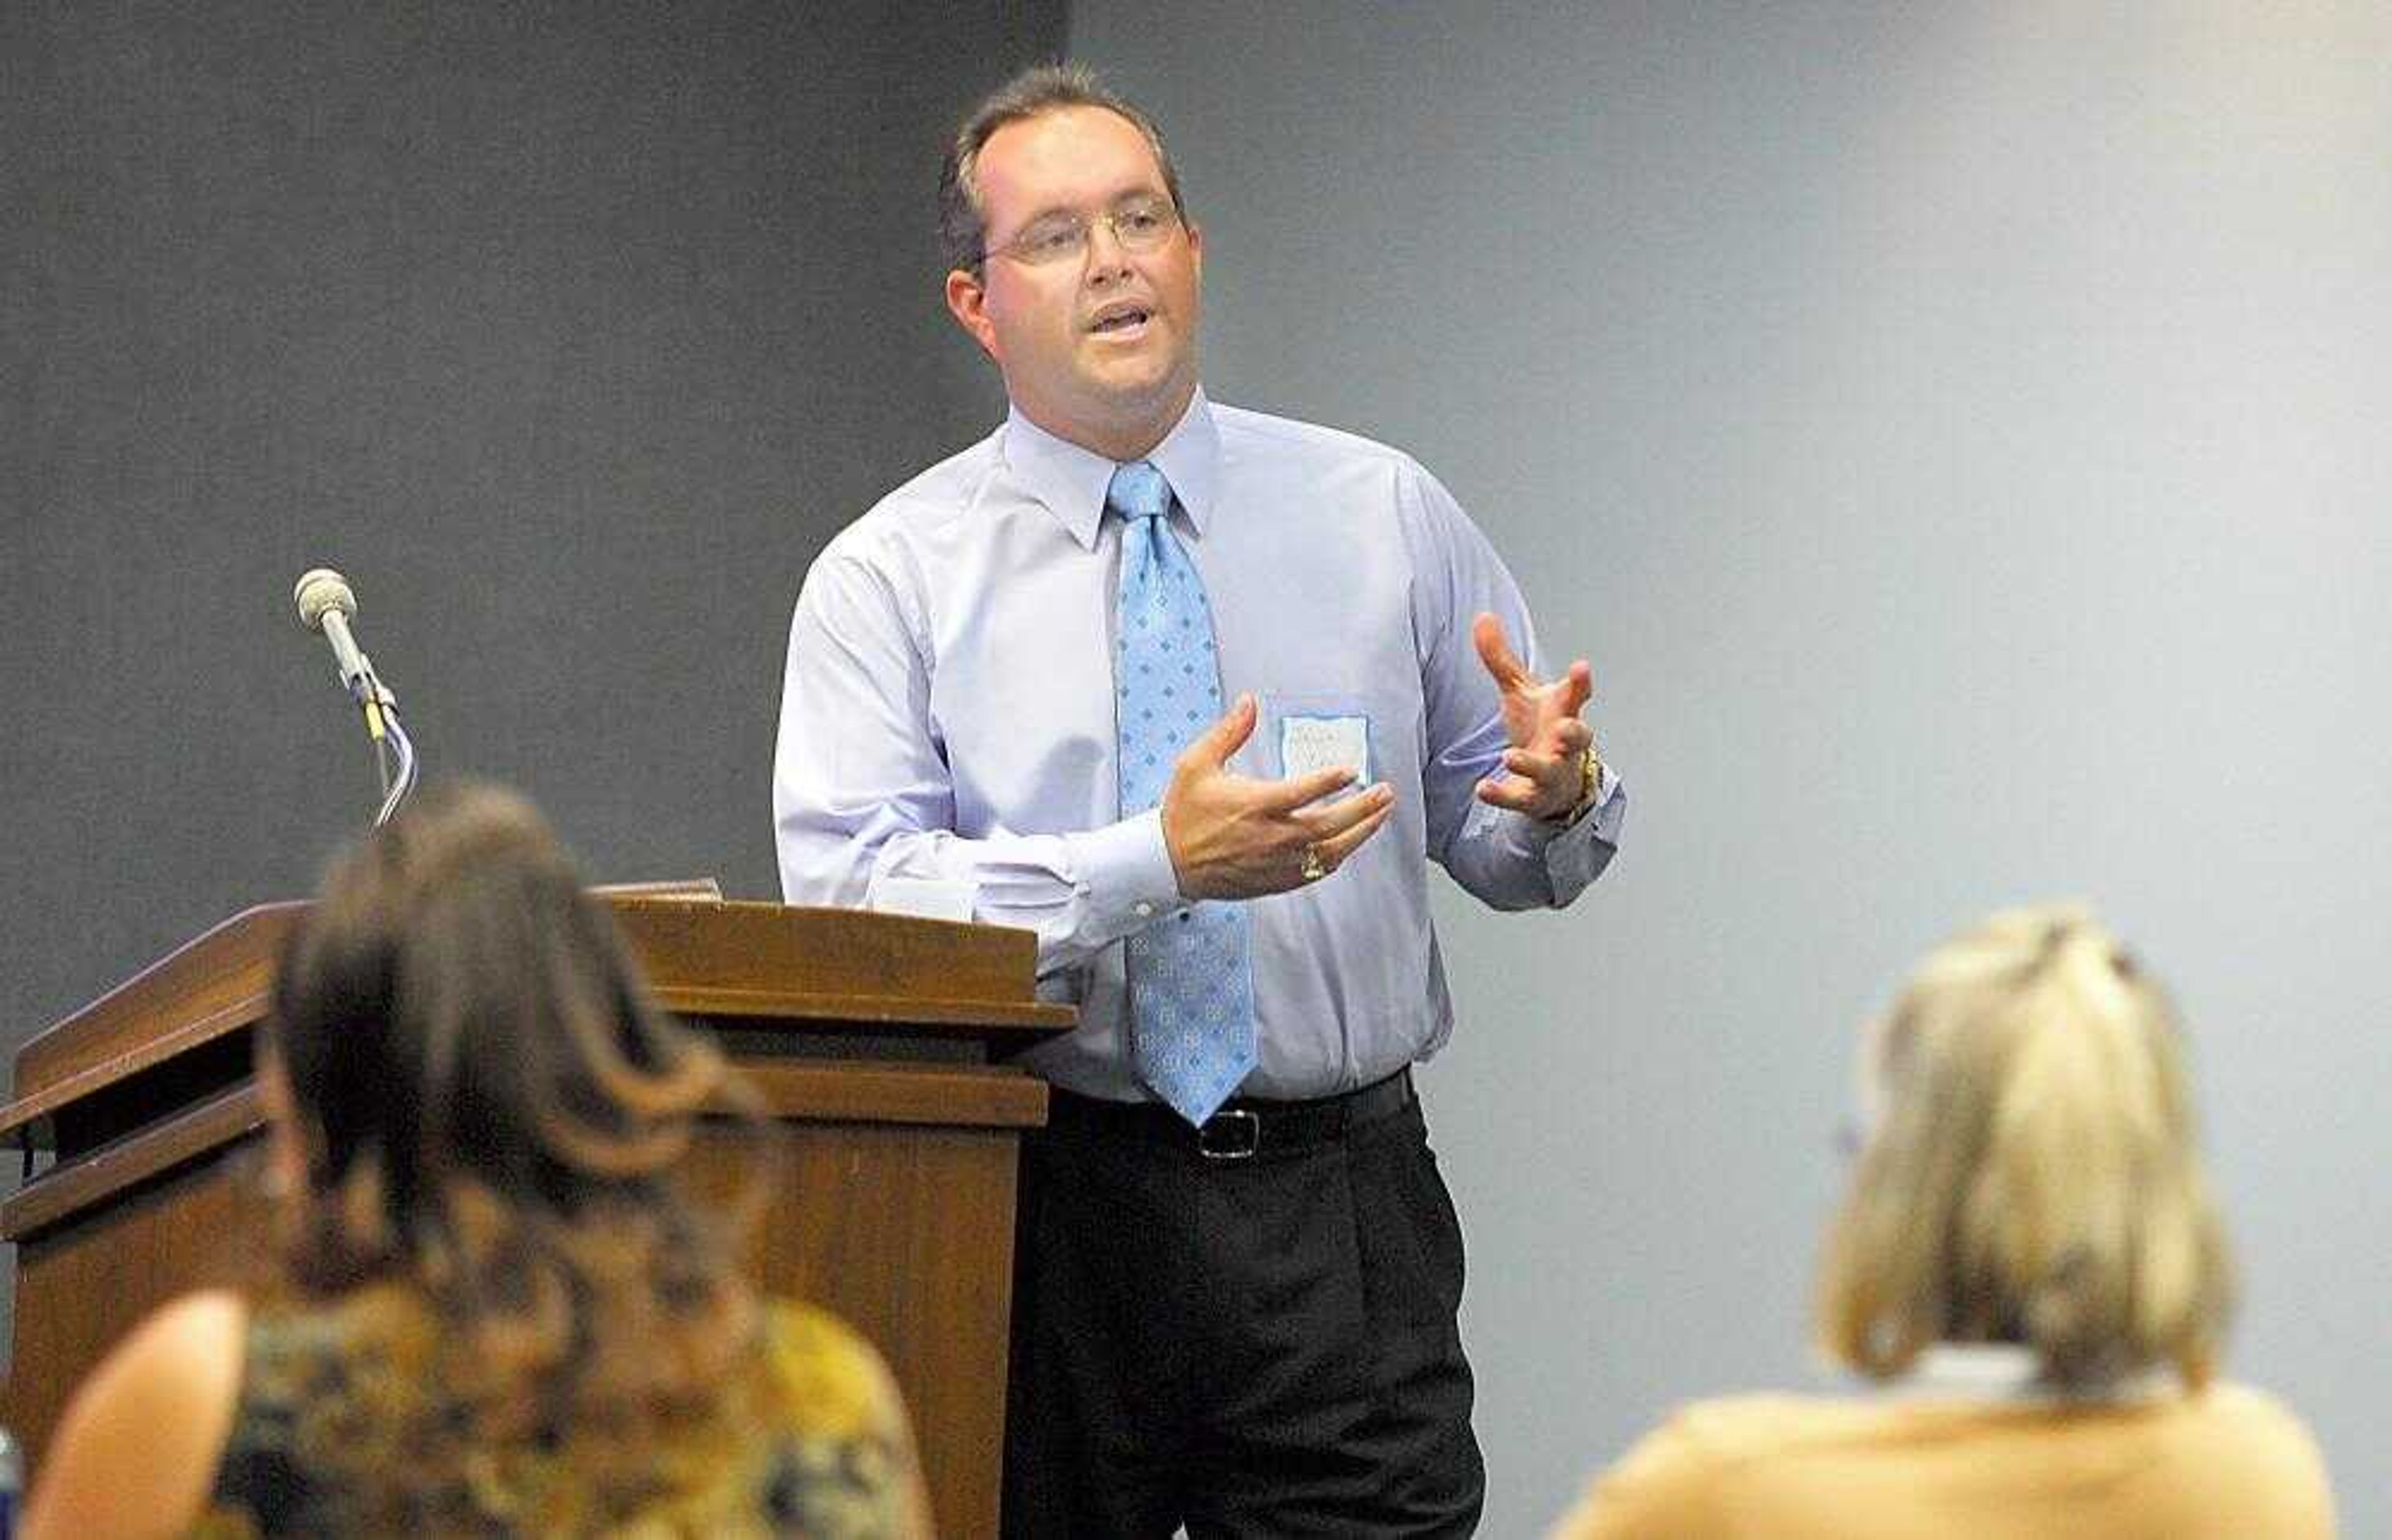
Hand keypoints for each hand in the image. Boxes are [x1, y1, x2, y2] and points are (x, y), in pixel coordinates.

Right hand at [1161, 694, 1397, 899]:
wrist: (1169, 863)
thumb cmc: (1184, 813)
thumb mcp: (1197, 764)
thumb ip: (1228, 733)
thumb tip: (1249, 702)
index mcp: (1254, 805)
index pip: (1303, 792)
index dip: (1331, 780)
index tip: (1351, 770)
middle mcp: (1270, 837)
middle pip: (1329, 824)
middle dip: (1363, 808)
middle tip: (1384, 792)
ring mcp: (1277, 862)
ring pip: (1331, 851)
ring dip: (1361, 832)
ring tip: (1380, 814)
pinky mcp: (1277, 880)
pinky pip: (1317, 871)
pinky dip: (1338, 855)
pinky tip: (1351, 842)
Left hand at [1471, 612, 1594, 820]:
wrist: (1552, 782)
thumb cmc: (1539, 727)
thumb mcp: (1519, 691)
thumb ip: (1501, 659)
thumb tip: (1482, 616)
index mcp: (1564, 712)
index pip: (1577, 695)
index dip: (1580, 682)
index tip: (1581, 667)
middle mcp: (1564, 743)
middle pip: (1578, 737)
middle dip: (1574, 732)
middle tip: (1565, 727)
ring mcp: (1552, 772)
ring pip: (1548, 770)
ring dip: (1530, 764)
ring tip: (1509, 756)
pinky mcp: (1533, 796)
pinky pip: (1519, 798)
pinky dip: (1501, 794)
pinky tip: (1482, 788)